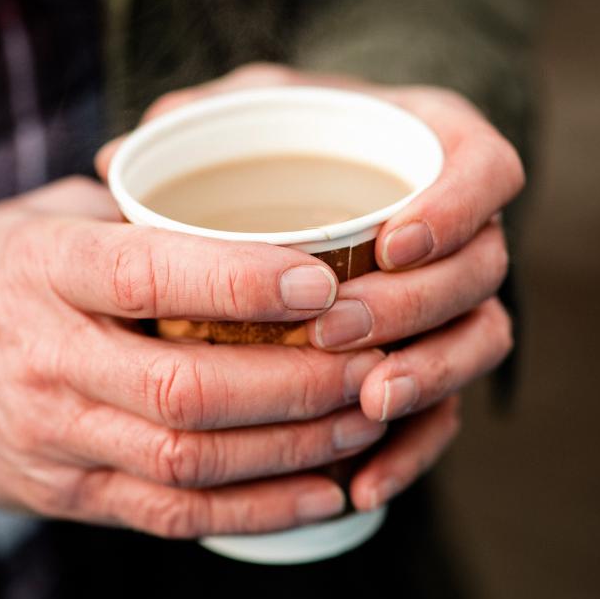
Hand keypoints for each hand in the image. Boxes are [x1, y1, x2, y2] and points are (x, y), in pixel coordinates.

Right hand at [0, 177, 389, 537]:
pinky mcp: (62, 495)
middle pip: (186, 389)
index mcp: (40, 268)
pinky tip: (322, 494)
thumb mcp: (39, 217)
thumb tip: (255, 206)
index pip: (145, 273)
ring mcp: (50, 437)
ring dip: (292, 449)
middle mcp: (44, 358)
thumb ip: (133, 217)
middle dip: (299, 384)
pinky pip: (168, 515)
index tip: (324, 275)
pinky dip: (254, 511)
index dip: (242, 278)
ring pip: (186, 462)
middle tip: (378, 361)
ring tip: (367, 421)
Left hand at [97, 63, 524, 511]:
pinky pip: (445, 413)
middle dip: (415, 305)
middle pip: (480, 270)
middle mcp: (461, 228)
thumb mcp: (247, 112)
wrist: (305, 190)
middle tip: (337, 330)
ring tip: (367, 403)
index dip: (454, 207)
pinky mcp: (433, 362)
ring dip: (428, 377)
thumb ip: (203, 118)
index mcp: (433, 150)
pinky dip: (411, 452)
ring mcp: (454, 300)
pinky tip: (362, 486)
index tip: (391, 241)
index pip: (484, 169)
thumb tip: (115, 160)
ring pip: (476, 342)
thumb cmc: (276, 145)